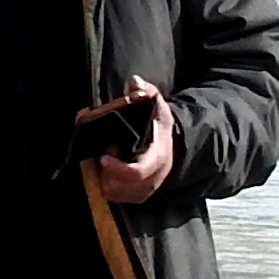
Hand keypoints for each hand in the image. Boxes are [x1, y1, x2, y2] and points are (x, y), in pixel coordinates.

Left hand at [86, 84, 176, 206]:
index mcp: (157, 158)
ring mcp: (143, 190)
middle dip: (107, 172)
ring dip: (105, 179)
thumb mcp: (157, 108)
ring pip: (115, 194)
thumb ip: (147, 94)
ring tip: (109, 162)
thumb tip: (135, 80)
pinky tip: (108, 171)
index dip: (117, 168)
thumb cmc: (159, 129)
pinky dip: (106, 186)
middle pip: (121, 187)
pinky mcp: (135, 197)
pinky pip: (114, 198)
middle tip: (105, 154)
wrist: (174, 149)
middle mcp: (152, 179)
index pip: (136, 172)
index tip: (104, 156)